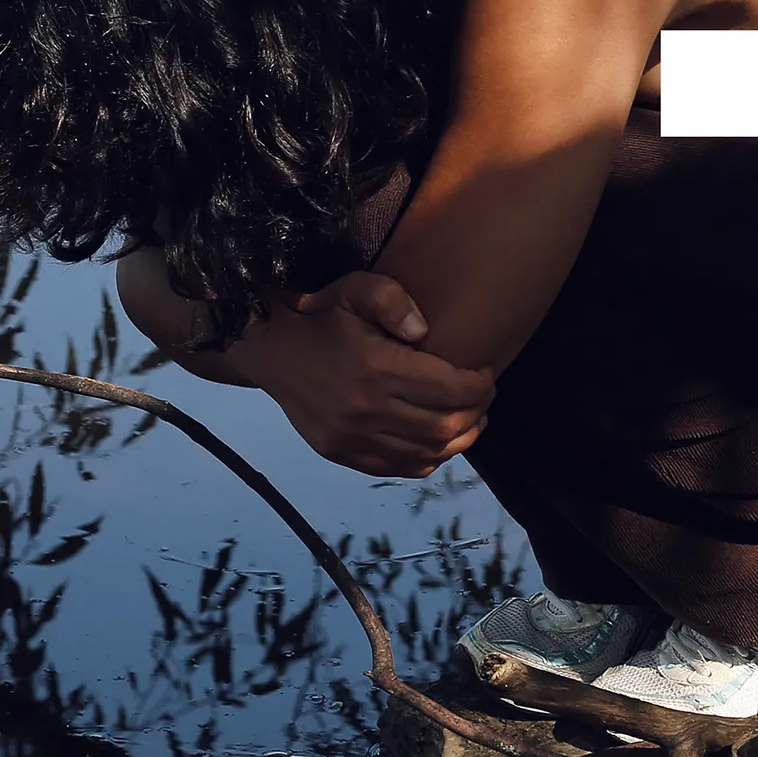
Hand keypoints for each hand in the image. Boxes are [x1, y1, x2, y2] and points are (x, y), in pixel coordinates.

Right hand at [237, 272, 493, 476]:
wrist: (272, 351)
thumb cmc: (323, 317)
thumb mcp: (355, 289)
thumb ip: (393, 301)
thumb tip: (424, 331)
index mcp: (376, 368)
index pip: (450, 389)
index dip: (479, 386)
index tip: (485, 375)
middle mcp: (366, 409)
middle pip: (444, 426)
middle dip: (476, 414)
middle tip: (483, 400)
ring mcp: (352, 437)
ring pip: (426, 453)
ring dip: (459, 440)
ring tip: (470, 422)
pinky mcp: (342, 453)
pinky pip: (399, 467)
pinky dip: (428, 458)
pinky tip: (438, 442)